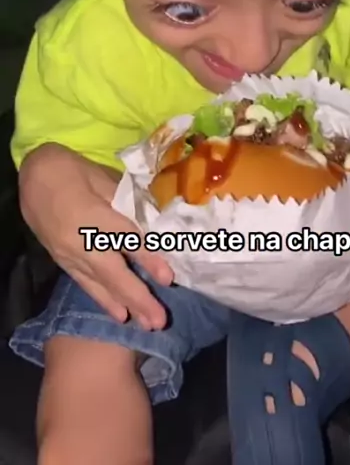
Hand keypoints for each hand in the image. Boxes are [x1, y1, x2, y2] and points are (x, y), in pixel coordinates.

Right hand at [19, 144, 172, 328]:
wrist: (34, 177)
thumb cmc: (73, 171)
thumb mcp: (104, 177)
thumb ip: (128, 201)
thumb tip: (157, 220)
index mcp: (95, 215)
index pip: (127, 241)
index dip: (148, 259)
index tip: (168, 278)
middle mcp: (82, 241)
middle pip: (114, 273)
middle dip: (138, 298)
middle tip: (159, 320)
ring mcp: (71, 254)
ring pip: (100, 285)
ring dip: (125, 305)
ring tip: (146, 324)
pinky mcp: (63, 261)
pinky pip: (86, 284)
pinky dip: (104, 301)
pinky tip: (120, 314)